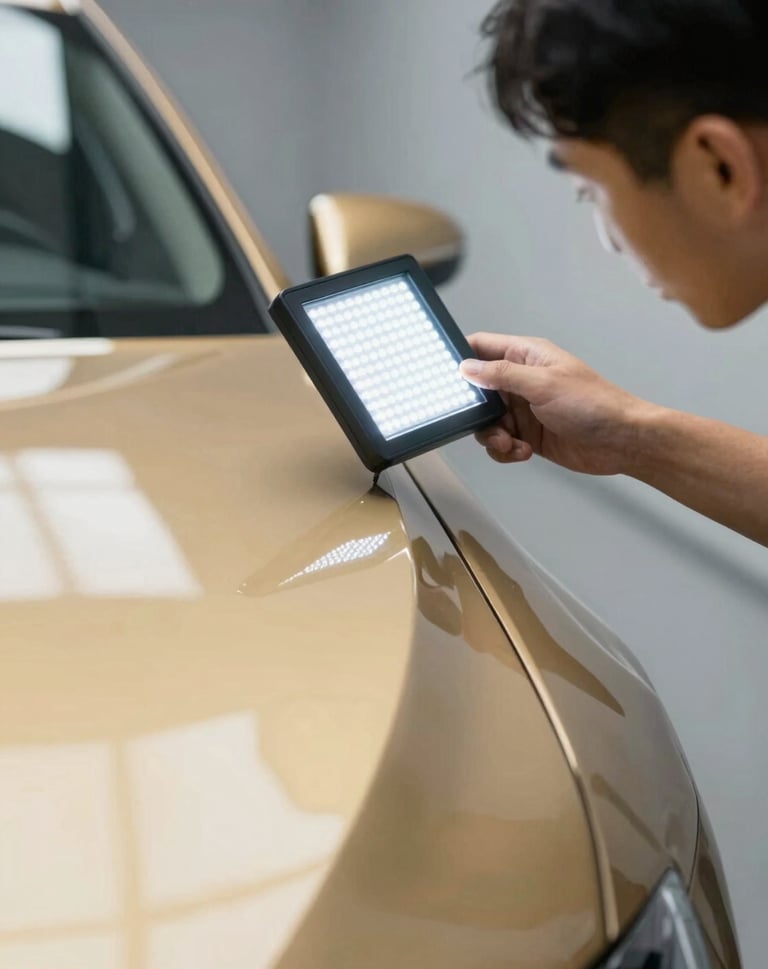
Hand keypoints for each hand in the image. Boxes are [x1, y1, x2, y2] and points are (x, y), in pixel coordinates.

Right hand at [459, 334, 650, 475]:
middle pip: (478, 391)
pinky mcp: (529, 434)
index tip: (446, 378)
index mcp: (526, 356)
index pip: (482, 347)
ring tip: (511, 443)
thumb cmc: (594, 404)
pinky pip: (502, 442)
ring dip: (492, 436)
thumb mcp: (543, 384)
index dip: (461, 359)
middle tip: (485, 422)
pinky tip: (523, 452)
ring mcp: (525, 409)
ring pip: (487, 422)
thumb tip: (467, 367)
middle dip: (476, 411)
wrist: (622, 441)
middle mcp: (522, 380)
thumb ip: (501, 375)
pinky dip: (505, 450)